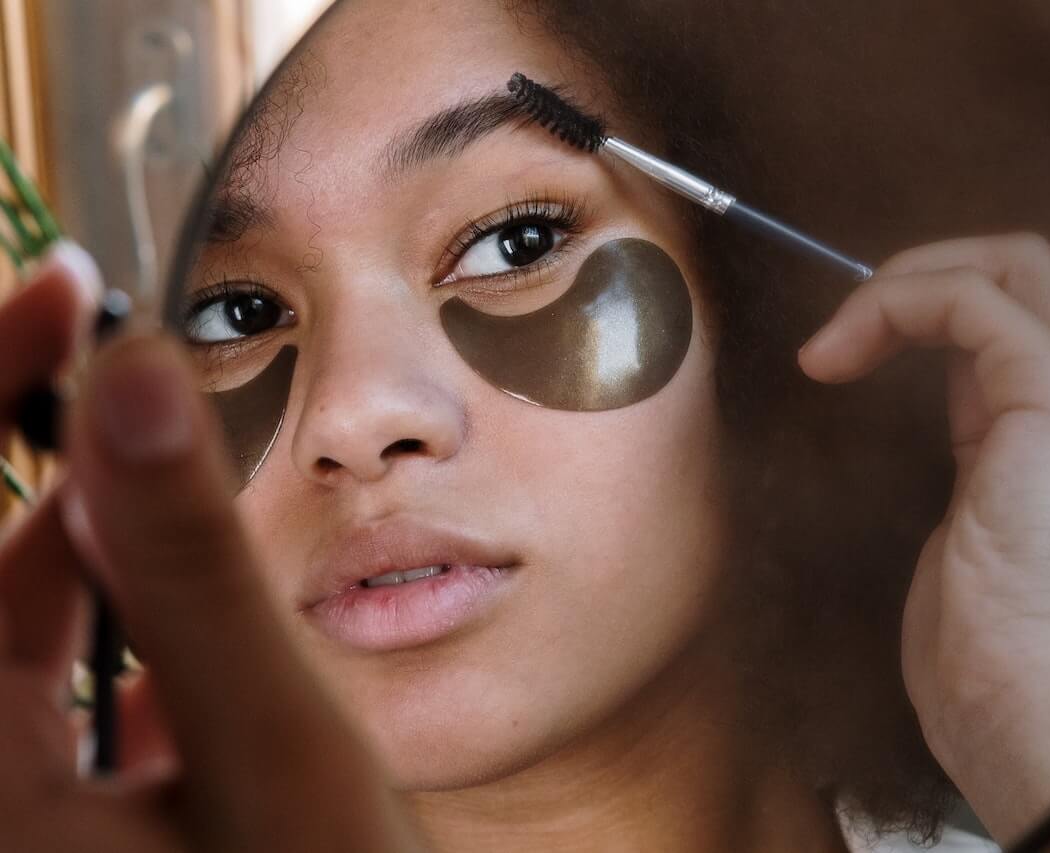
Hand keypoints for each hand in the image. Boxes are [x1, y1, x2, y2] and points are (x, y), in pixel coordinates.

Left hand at [0, 248, 422, 850]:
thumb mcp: (271, 751)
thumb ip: (193, 565)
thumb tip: (129, 374)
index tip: (74, 284)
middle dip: (80, 484)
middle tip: (166, 404)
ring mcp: (18, 809)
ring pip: (24, 631)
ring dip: (114, 573)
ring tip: (210, 577)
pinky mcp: (54, 818)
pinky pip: (55, 693)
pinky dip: (125, 649)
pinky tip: (193, 684)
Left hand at [799, 234, 1049, 843]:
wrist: (1039, 706)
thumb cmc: (1001, 644)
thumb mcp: (989, 516)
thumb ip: (985, 438)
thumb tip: (948, 381)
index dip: (955, 312)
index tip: (865, 355)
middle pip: (1048, 269)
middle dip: (942, 271)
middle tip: (858, 326)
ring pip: (1019, 262)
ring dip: (913, 278)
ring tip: (841, 337)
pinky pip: (971, 298)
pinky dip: (895, 304)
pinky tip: (839, 353)